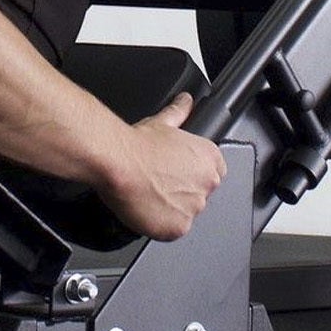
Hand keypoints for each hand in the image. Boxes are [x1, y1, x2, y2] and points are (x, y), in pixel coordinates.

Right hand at [99, 93, 225, 239]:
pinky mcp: (178, 228)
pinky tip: (147, 208)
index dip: (192, 172)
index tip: (176, 172)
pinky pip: (173, 229)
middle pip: (200, 193)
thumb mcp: (162, 122)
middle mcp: (208, 183)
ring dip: (172, 207)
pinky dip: (160, 223)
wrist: (117, 162)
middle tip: (159, 182)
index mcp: (210, 158)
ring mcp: (194, 208)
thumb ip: (179, 112)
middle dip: (183, 191)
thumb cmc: (136, 144)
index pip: (213, 171)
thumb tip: (185, 101)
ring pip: (186, 212)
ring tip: (149, 194)